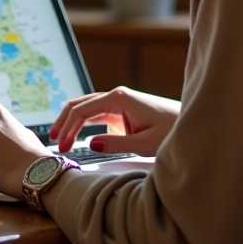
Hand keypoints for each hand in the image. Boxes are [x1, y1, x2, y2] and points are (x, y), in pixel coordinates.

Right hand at [50, 86, 180, 156]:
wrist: (188, 123)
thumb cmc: (171, 133)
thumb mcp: (144, 144)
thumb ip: (116, 144)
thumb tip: (91, 144)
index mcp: (118, 98)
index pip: (83, 110)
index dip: (68, 128)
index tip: (61, 147)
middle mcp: (116, 96)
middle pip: (80, 104)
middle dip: (64, 121)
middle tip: (53, 141)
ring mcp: (119, 102)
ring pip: (87, 107)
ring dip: (72, 121)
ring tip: (60, 137)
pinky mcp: (122, 110)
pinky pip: (97, 114)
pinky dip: (84, 122)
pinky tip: (77, 134)